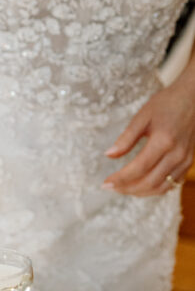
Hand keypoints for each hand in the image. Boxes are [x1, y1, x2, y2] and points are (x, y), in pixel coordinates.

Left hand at [103, 75, 194, 195]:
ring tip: (122, 189)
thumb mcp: (142, 116)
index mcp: (164, 141)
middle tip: (110, 187)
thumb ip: (126, 138)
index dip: (120, 179)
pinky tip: (141, 186)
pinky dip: (155, 189)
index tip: (105, 183)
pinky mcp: (189, 163)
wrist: (193, 98)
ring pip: (161, 187)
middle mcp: (177, 154)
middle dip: (127, 189)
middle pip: (149, 182)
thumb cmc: (166, 103)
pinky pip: (172, 184)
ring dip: (140, 192)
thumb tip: (109, 155)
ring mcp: (185, 160)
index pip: (138, 168)